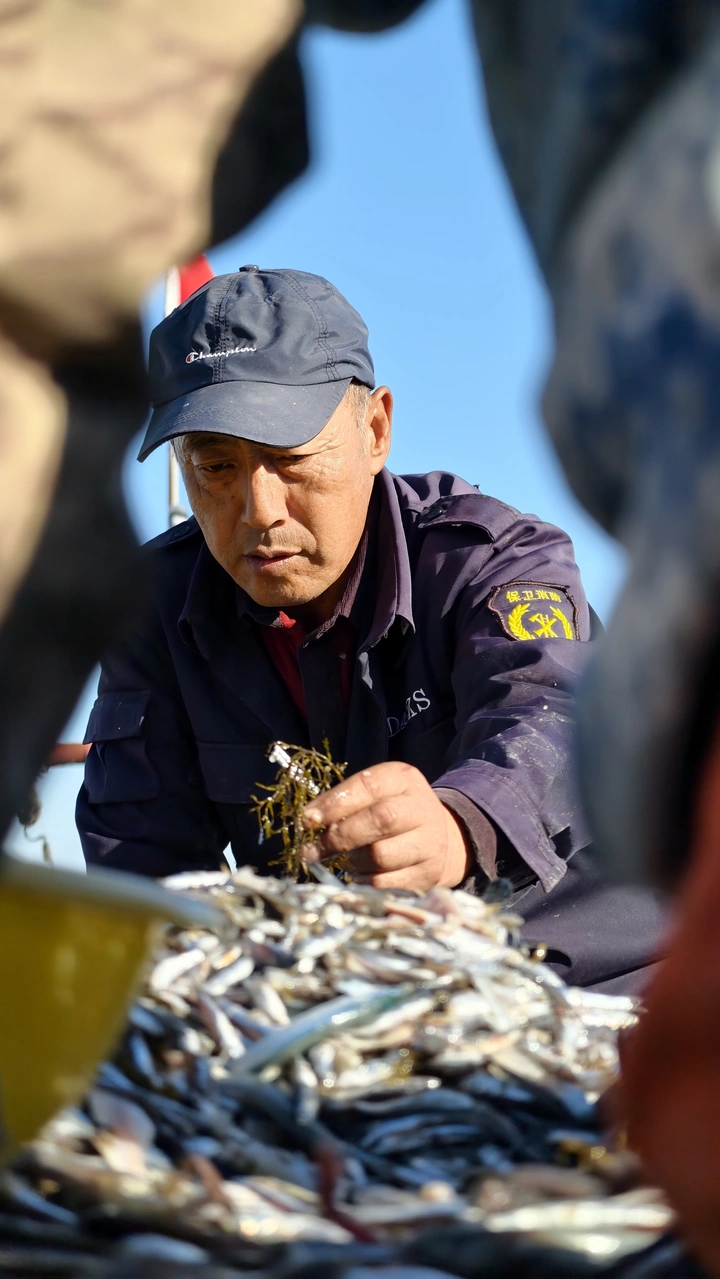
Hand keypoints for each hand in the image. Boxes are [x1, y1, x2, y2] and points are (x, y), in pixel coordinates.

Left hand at [301, 761, 471, 890]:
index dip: (334, 804)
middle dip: (339, 836)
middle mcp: (421, 808)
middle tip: (312, 850)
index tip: (308, 820)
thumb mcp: (373, 794)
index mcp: (403, 780)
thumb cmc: (391, 812)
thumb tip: (309, 820)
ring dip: (351, 861)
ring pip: (380, 856)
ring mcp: (428, 844)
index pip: (368, 786)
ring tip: (342, 860)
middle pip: (380, 820)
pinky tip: (358, 874)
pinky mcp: (426, 876)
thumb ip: (343, 802)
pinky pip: (385, 884)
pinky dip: (363, 881)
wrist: (437, 838)